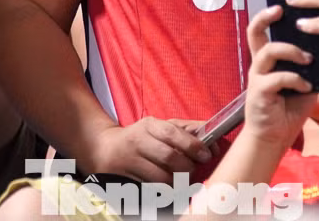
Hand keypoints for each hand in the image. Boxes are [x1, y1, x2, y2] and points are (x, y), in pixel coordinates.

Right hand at [82, 117, 211, 182]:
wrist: (103, 148)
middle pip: (169, 157)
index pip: (172, 133)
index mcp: (148, 125)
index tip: (206, 155)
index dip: (192, 145)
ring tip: (180, 180)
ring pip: (161, 178)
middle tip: (193, 170)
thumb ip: (187, 131)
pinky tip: (166, 188)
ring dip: (177, 183)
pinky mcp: (122, 179)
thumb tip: (214, 141)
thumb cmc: (141, 138)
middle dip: (187, 167)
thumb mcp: (159, 128)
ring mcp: (128, 161)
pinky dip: (163, 192)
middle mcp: (136, 141)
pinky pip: (150, 190)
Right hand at [238, 6, 316, 148]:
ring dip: (292, 52)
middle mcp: (259, 64)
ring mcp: (258, 77)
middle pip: (254, 32)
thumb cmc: (289, 108)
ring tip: (308, 60)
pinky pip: (278, 77)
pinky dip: (296, 80)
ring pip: (269, 51)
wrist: (274, 137)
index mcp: (268, 59)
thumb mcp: (304, 81)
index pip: (262, 29)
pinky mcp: (260, 92)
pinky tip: (307, 88)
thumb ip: (310, 66)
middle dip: (265, 17)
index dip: (268, 14)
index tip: (283, 5)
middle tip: (281, 11)